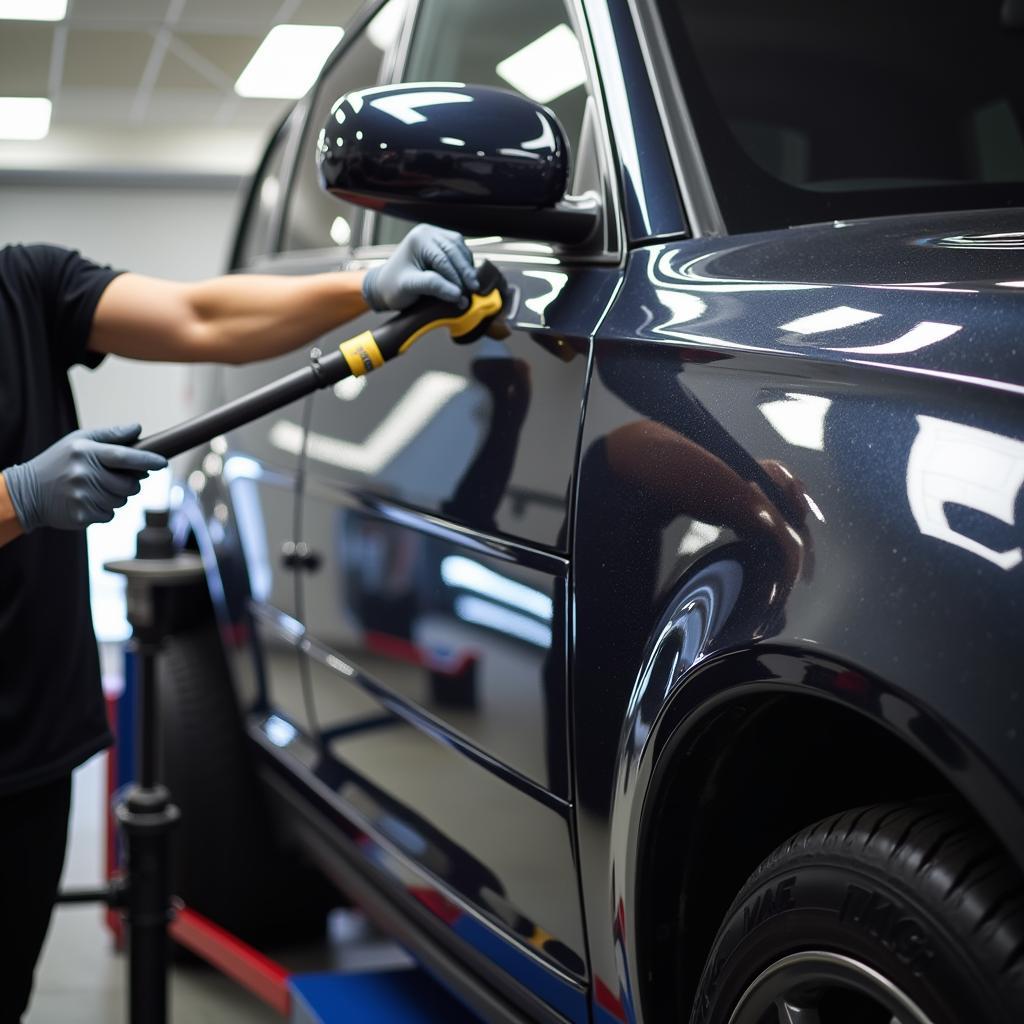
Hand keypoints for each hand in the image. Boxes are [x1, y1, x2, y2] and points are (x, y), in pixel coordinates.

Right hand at [2, 424, 166, 531]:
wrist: (28, 491)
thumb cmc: (59, 461)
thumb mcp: (79, 441)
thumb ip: (110, 435)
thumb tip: (138, 428)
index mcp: (86, 452)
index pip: (124, 456)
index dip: (147, 460)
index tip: (163, 463)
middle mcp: (84, 474)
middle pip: (129, 485)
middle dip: (131, 484)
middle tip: (117, 479)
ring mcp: (82, 497)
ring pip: (121, 501)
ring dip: (116, 497)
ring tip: (95, 489)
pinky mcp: (81, 515)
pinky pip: (109, 515)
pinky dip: (104, 510)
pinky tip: (87, 501)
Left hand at [362, 224, 479, 310]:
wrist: (385, 285)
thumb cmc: (393, 286)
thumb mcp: (410, 287)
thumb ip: (433, 286)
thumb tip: (457, 294)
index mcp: (419, 239)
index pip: (443, 259)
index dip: (456, 278)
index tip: (463, 296)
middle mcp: (428, 232)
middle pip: (455, 250)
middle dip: (465, 272)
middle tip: (473, 290)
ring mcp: (435, 235)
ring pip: (460, 248)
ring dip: (467, 267)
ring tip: (471, 287)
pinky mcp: (441, 243)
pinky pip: (459, 251)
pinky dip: (465, 264)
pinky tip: (466, 279)